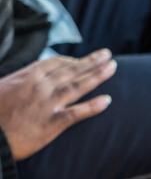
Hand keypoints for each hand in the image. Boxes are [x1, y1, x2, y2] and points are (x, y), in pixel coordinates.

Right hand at [0, 49, 116, 159]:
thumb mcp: (3, 88)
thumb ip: (21, 81)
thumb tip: (32, 77)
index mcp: (27, 77)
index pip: (56, 64)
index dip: (73, 61)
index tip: (85, 60)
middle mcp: (40, 87)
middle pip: (71, 71)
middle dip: (91, 62)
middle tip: (108, 55)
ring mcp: (47, 104)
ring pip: (77, 86)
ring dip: (97, 76)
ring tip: (112, 67)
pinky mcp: (52, 123)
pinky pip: (76, 113)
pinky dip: (92, 106)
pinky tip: (107, 100)